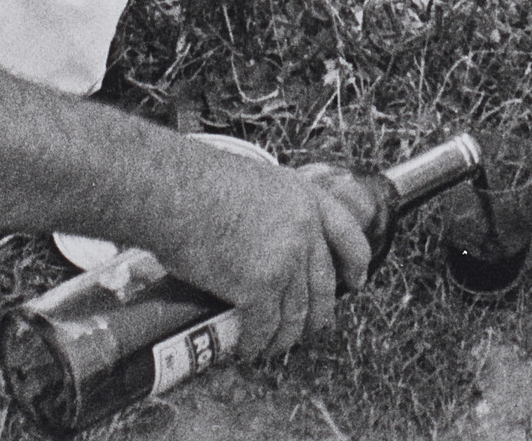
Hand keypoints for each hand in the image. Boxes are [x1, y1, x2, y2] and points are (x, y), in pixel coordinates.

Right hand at [146, 146, 374, 359]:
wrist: (174, 190)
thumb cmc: (197, 181)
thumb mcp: (254, 182)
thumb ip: (269, 209)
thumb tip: (257, 237)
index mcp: (304, 197)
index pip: (347, 234)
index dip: (356, 262)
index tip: (356, 280)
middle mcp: (304, 230)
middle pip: (323, 284)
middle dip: (318, 315)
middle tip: (311, 328)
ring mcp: (285, 260)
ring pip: (296, 313)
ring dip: (284, 337)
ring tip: (271, 346)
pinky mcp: (258, 287)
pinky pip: (264, 327)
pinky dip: (256, 344)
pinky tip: (247, 350)